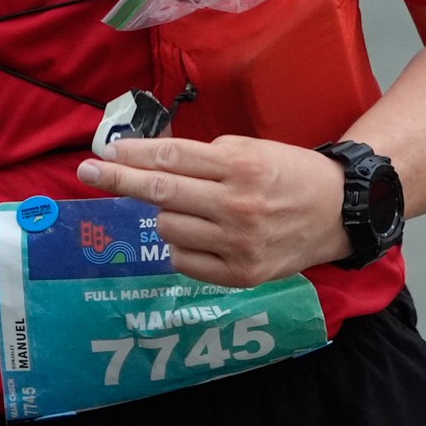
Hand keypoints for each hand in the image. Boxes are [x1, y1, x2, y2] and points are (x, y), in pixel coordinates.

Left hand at [76, 134, 348, 287]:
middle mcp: (237, 206)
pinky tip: (200, 233)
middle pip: (161, 192)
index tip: (105, 151)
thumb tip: (148, 158)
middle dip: (119, 180)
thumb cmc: (288, 173)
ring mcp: (238, 245)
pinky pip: (184, 261)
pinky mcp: (241, 276)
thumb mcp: (250, 149)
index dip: (133, 154)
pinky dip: (182, 244)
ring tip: (189, 207)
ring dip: (165, 215)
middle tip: (88, 172)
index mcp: (240, 166)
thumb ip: (203, 157)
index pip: (172, 157)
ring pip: (168, 229)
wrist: (338, 212)